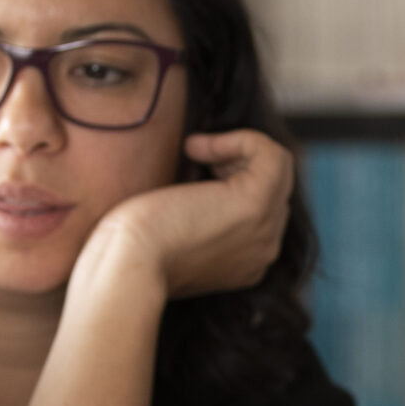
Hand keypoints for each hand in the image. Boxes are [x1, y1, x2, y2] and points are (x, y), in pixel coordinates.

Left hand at [80, 129, 293, 300]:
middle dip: (237, 163)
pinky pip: (273, 155)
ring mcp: (266, 230)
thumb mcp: (173, 231)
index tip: (193, 172)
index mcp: (246, 263)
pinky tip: (197, 148)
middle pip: (274, 188)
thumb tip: (202, 172)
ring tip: (195, 151)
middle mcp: (264, 251)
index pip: (263, 208)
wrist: (126, 266)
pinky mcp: (256, 205)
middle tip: (194, 159)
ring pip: (278, 169)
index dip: (232, 178)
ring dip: (236, 148)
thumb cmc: (131, 249)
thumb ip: (198, 214)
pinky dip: (239, 139)